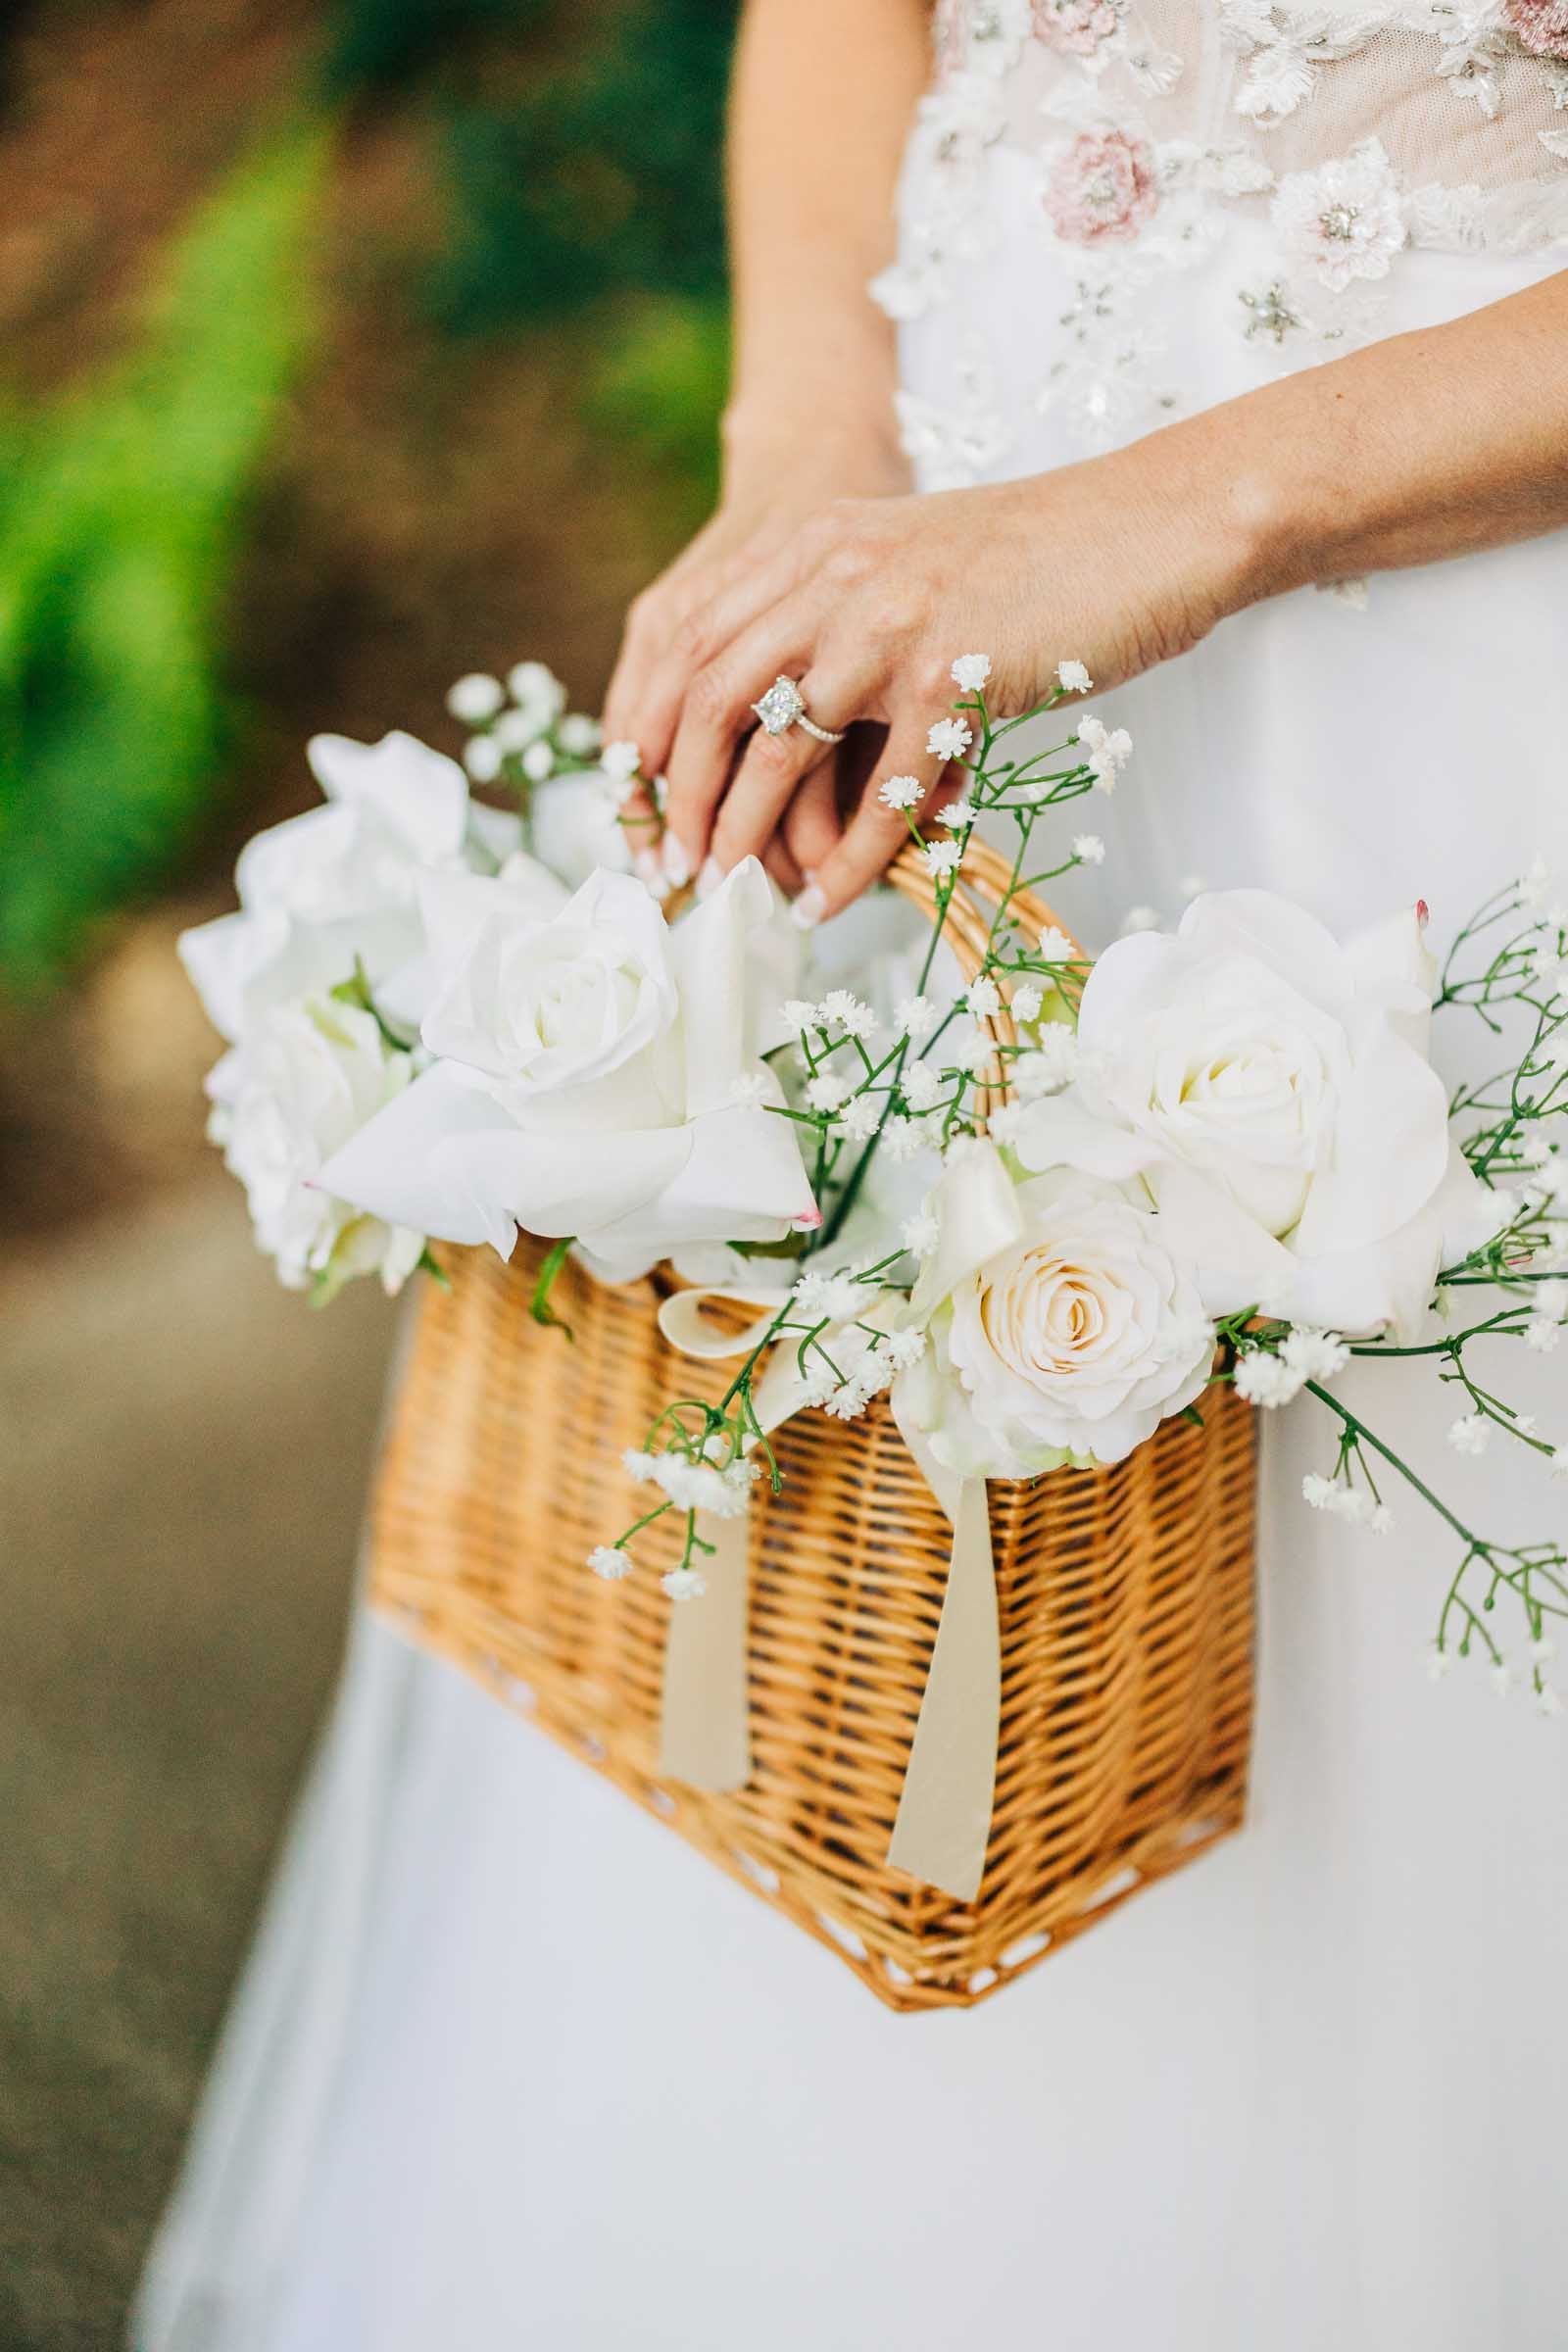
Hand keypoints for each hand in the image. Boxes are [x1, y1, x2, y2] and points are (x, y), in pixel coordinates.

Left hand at [631, 439, 1255, 921]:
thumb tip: (770, 723)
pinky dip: (850, 860)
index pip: (692, 637)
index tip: (642, 798)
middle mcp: (833, 572)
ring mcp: (888, 623)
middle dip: (683, 792)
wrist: (1151, 526)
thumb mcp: (904, 559)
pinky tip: (832, 901)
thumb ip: (830, 611)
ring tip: (735, 891)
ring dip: (749, 833)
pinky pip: (880, 793)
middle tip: (677, 862)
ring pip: (781, 748)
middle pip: (713, 696)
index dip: (654, 725)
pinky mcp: (951, 677)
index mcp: (811, 541)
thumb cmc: (1036, 563)